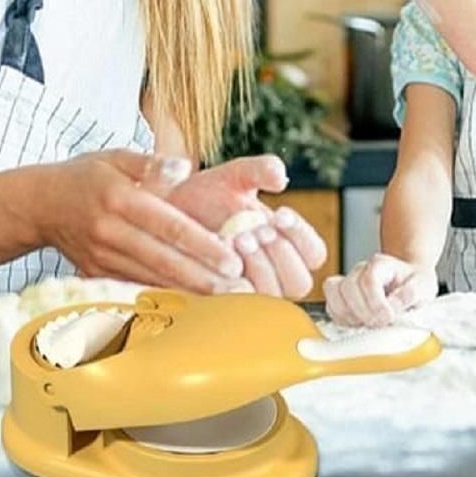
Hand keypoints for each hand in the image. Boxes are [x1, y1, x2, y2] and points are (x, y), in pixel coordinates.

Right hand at [37, 151, 244, 293]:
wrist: (39, 204)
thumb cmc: (87, 175)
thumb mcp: (115, 156)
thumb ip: (151, 162)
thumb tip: (185, 167)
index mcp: (119, 199)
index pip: (169, 226)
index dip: (201, 245)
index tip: (231, 259)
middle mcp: (109, 232)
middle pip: (162, 259)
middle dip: (201, 277)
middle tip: (236, 289)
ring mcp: (99, 258)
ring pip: (149, 279)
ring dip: (186, 293)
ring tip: (222, 302)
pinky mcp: (95, 275)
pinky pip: (133, 288)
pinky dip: (161, 298)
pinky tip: (189, 308)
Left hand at [166, 155, 327, 299]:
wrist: (161, 211)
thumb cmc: (204, 196)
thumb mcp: (235, 176)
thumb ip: (261, 170)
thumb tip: (280, 177)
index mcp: (284, 244)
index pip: (314, 253)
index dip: (302, 237)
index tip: (280, 214)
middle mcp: (270, 272)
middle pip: (299, 282)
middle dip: (281, 254)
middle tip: (257, 230)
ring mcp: (246, 291)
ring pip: (271, 296)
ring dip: (259, 267)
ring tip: (237, 238)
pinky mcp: (219, 304)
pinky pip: (235, 306)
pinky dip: (231, 283)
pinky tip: (217, 256)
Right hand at [323, 253, 437, 326]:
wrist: (409, 282)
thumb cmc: (414, 283)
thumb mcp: (424, 286)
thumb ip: (411, 293)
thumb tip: (394, 304)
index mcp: (381, 264)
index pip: (369, 279)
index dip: (376, 302)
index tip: (388, 318)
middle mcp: (360, 270)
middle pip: (349, 287)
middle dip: (364, 311)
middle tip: (380, 323)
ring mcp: (348, 283)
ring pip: (334, 295)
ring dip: (350, 315)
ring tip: (367, 324)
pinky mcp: (341, 298)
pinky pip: (331, 307)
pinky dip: (342, 319)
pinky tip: (358, 324)